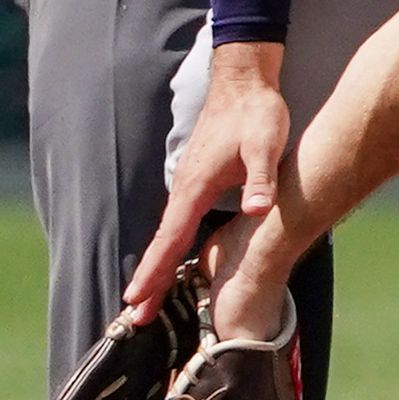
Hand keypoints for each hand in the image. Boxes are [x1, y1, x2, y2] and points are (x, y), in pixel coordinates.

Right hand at [124, 43, 288, 318]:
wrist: (244, 81)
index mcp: (195, 186)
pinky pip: (177, 224)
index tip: (136, 301)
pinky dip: (169, 248)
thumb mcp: (265, 145)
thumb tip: (256, 208)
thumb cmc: (255, 113)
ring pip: (168, 235)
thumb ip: (260, 179)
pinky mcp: (197, 182)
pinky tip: (171, 261)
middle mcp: (184, 189)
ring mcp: (188, 185)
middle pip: (162, 243)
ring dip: (157, 267)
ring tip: (146, 300)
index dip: (154, 272)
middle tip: (133, 317)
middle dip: (148, 280)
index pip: (170, 238)